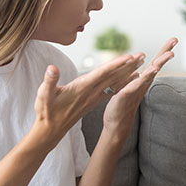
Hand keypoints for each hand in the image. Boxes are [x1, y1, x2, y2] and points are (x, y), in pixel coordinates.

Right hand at [32, 53, 146, 150]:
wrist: (50, 130)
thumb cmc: (46, 111)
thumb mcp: (43, 95)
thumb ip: (49, 81)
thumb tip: (52, 68)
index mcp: (82, 88)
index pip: (102, 74)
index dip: (115, 65)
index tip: (128, 57)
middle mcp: (91, 93)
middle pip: (113, 76)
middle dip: (128, 65)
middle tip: (142, 55)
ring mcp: (94, 97)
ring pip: (115, 82)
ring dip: (128, 72)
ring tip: (141, 63)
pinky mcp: (94, 101)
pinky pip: (112, 89)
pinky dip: (123, 82)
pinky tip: (131, 78)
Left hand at [102, 37, 177, 134]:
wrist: (116, 124)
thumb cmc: (123, 106)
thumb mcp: (129, 88)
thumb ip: (135, 80)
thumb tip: (139, 72)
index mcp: (142, 80)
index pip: (154, 63)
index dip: (163, 51)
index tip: (173, 40)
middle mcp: (143, 84)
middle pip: (156, 65)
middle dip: (165, 52)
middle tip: (175, 40)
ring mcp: (137, 89)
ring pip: (150, 73)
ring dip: (159, 63)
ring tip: (169, 54)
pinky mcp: (127, 94)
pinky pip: (136, 84)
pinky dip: (144, 77)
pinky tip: (151, 70)